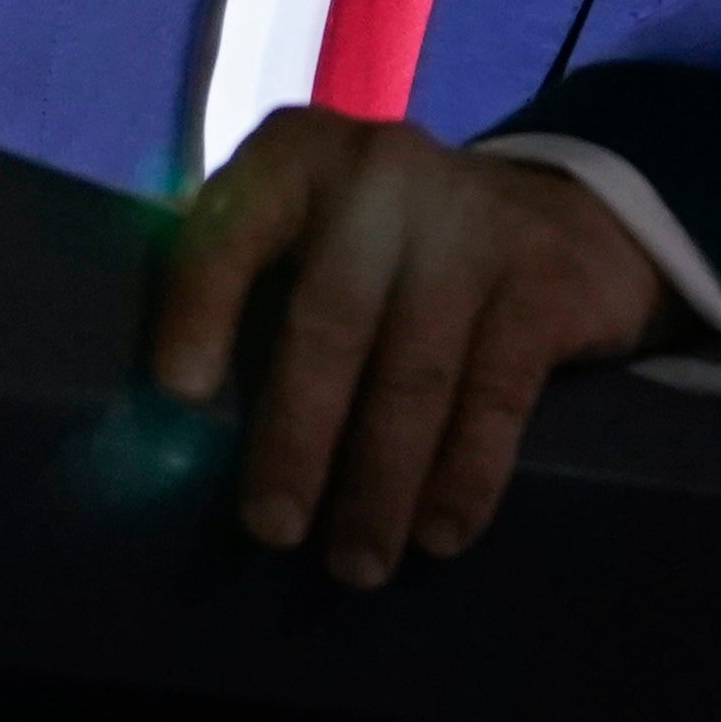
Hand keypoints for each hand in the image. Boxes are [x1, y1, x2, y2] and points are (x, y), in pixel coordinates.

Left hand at [151, 109, 666, 587]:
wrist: (554, 211)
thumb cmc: (385, 247)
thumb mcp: (310, 227)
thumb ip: (244, 285)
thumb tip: (166, 424)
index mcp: (295, 157)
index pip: (234, 228)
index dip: (202, 307)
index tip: (178, 392)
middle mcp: (381, 173)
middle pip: (330, 323)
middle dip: (295, 439)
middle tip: (271, 529)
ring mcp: (471, 221)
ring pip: (414, 375)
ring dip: (380, 485)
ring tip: (356, 564)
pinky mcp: (544, 277)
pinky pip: (495, 395)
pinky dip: (465, 476)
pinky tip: (440, 533)